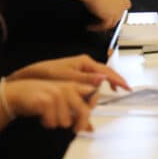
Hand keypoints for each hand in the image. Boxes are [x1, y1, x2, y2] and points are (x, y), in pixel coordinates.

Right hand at [6, 79, 97, 132]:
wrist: (17, 93)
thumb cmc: (40, 97)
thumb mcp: (61, 101)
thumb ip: (76, 112)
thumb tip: (90, 128)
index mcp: (73, 85)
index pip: (93, 94)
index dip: (92, 109)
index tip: (86, 121)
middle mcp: (67, 88)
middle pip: (84, 111)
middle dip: (79, 125)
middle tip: (75, 129)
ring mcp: (57, 94)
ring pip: (66, 121)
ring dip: (57, 123)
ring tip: (50, 116)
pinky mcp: (46, 102)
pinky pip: (53, 122)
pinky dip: (47, 123)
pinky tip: (43, 117)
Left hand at [11, 55, 130, 92]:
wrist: (30, 77)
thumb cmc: (47, 74)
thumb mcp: (67, 78)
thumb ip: (86, 79)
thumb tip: (103, 78)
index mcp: (85, 63)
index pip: (107, 71)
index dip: (118, 80)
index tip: (127, 88)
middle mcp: (85, 65)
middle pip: (104, 75)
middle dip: (111, 83)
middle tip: (120, 92)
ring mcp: (80, 70)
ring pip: (98, 79)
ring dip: (102, 88)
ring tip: (109, 94)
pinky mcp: (76, 76)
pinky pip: (90, 83)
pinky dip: (94, 90)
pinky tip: (95, 96)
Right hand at [84, 0, 130, 30]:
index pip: (126, 5)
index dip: (119, 9)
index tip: (111, 13)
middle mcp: (121, 2)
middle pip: (119, 15)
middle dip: (110, 19)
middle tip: (101, 22)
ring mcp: (117, 10)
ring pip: (112, 22)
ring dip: (103, 25)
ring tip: (94, 25)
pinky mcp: (110, 17)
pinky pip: (104, 26)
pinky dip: (96, 28)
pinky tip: (90, 26)